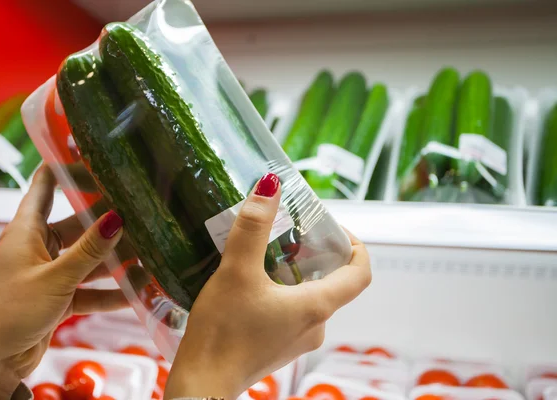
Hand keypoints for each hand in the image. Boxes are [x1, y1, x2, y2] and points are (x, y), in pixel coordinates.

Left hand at [0, 166, 128, 398]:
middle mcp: (39, 247)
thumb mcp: (54, 278)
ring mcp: (51, 274)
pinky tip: (138, 293)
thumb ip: (88, 251)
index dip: (67, 168)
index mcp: (27, 230)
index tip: (95, 156)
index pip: (45, 187)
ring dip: (116, 263)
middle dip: (109, 223)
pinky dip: (111, 293)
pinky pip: (91, 290)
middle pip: (80, 226)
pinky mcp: (60, 299)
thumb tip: (116, 219)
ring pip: (90, 261)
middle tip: (141, 213)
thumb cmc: (7, 312)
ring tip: (150, 258)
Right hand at [165, 173, 371, 399]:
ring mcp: (297, 340)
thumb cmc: (223, 332)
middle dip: (316, 255)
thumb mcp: (236, 272)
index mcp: (317, 307)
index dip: (357, 247)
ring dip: (295, 273)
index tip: (334, 229)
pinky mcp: (278, 347)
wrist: (202, 385)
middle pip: (333, 283)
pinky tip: (252, 283)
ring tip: (266, 253)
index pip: (361, 274)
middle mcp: (315, 326)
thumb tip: (271, 185)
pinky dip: (281, 291)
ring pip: (309, 297)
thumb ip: (253, 228)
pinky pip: (292, 312)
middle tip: (290, 233)